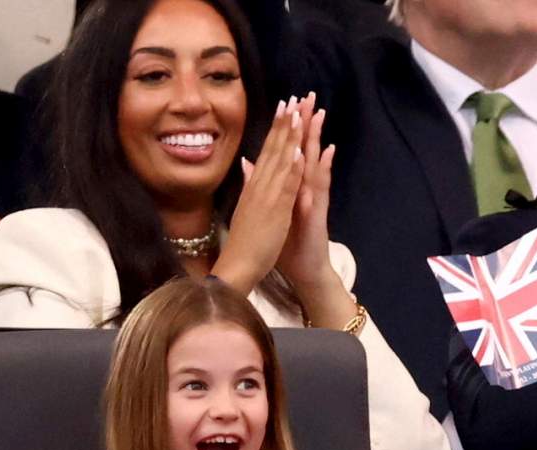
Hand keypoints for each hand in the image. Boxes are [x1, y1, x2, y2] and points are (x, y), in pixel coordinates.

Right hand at [213, 97, 305, 292]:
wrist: (238, 265)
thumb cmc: (245, 240)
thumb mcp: (248, 207)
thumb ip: (249, 184)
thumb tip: (247, 163)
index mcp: (255, 185)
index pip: (268, 150)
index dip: (277, 127)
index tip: (285, 105)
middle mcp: (260, 186)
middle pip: (274, 149)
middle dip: (285, 123)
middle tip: (294, 97)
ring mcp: (267, 197)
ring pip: (280, 162)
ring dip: (289, 137)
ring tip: (297, 113)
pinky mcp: (275, 212)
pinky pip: (285, 188)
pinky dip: (291, 170)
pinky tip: (298, 153)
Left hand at [274, 93, 354, 327]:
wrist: (302, 269)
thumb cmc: (283, 242)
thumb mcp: (268, 210)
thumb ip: (262, 184)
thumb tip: (250, 163)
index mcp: (286, 186)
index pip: (286, 150)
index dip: (287, 127)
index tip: (287, 101)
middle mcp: (302, 189)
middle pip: (302, 150)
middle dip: (304, 123)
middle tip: (309, 96)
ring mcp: (311, 199)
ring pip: (313, 163)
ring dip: (316, 139)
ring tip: (319, 115)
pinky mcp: (316, 212)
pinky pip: (320, 188)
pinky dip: (322, 169)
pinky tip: (327, 153)